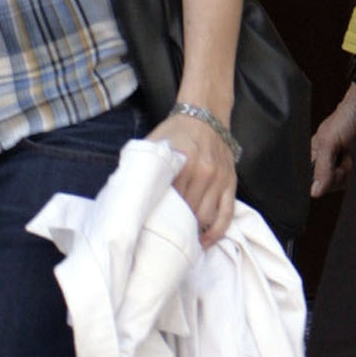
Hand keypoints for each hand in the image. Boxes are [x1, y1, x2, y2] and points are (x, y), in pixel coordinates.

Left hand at [149, 110, 236, 248]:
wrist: (206, 115)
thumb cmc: (176, 131)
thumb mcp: (154, 143)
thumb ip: (142, 166)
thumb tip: (125, 192)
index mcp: (183, 163)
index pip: (169, 199)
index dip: (158, 217)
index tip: (148, 229)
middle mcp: (204, 172)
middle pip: (188, 211)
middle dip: (175, 226)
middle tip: (162, 237)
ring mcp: (219, 179)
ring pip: (206, 217)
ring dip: (193, 230)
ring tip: (180, 239)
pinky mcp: (231, 183)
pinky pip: (227, 214)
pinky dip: (216, 232)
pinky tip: (205, 241)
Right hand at [311, 85, 355, 197]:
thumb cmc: (346, 118)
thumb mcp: (330, 143)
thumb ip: (322, 168)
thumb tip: (315, 191)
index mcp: (313, 154)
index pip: (314, 181)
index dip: (326, 181)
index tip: (334, 169)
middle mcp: (323, 159)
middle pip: (328, 183)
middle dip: (339, 174)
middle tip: (343, 157)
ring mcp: (336, 160)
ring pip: (341, 181)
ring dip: (348, 170)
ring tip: (349, 155)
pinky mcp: (349, 159)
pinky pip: (350, 174)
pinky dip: (354, 168)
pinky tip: (354, 157)